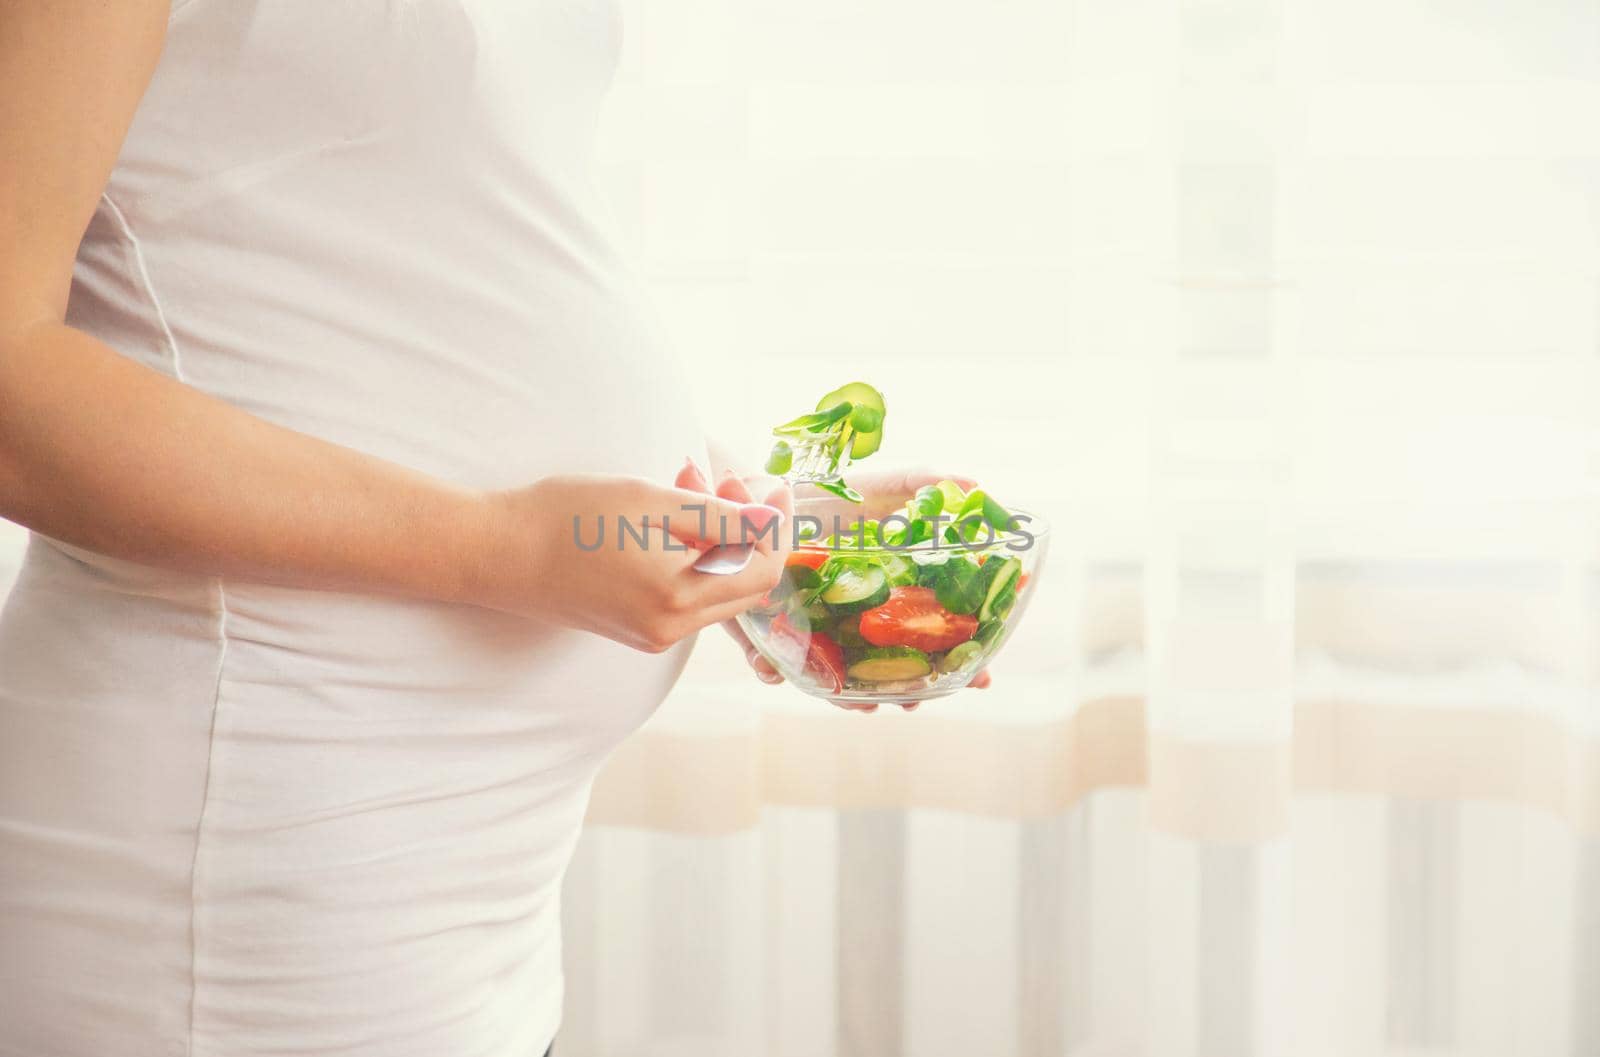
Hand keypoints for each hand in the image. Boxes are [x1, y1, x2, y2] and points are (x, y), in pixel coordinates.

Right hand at [470, 473, 789, 652]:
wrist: (495, 553)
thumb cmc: (564, 517)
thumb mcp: (648, 500)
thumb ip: (718, 516)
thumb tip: (771, 521)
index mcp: (678, 597)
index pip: (763, 570)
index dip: (775, 527)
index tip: (772, 488)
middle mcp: (671, 628)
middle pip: (747, 585)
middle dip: (748, 531)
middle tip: (723, 482)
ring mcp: (653, 635)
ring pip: (718, 590)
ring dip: (720, 541)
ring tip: (688, 488)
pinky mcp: (637, 630)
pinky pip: (689, 597)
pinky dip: (694, 558)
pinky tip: (669, 520)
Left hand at [699, 462, 994, 711]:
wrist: (758, 492)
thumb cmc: (825, 495)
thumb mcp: (876, 486)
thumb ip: (920, 482)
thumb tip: (974, 482)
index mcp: (887, 597)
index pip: (933, 638)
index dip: (959, 661)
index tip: (982, 679)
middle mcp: (853, 622)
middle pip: (890, 670)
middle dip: (909, 692)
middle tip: (918, 701)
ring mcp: (812, 632)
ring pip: (837, 680)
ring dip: (849, 697)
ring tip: (864, 703)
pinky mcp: (764, 631)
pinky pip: (771, 664)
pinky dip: (774, 673)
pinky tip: (776, 673)